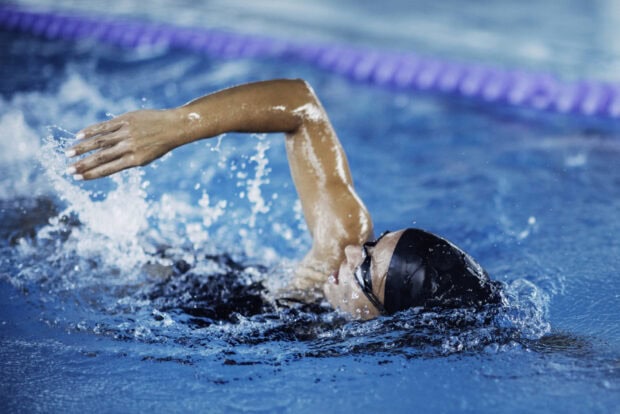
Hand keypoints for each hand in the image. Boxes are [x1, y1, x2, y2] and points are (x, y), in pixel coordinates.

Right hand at [66, 109, 181, 179]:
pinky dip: (91, 130)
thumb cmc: (160, 144)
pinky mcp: (126, 120)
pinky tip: (79, 135)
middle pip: (101, 157)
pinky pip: (105, 126)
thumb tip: (105, 161)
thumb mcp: (146, 156)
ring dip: (82, 148)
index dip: (92, 174)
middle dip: (83, 164)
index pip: (109, 169)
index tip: (78, 177)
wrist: (175, 126)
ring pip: (100, 141)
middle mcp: (129, 147)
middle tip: (68, 169)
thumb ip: (127, 159)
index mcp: (135, 160)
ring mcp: (126, 133)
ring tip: (69, 153)